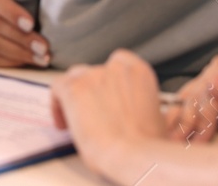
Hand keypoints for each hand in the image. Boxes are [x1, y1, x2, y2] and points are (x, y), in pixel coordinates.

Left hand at [50, 51, 167, 181]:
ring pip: (75, 79)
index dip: (110, 82)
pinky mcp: (74, 88)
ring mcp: (93, 75)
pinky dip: (57, 105)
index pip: (119, 62)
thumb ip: (152, 109)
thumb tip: (154, 115)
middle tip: (92, 115)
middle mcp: (115, 68)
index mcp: (138, 72)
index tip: (109, 99)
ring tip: (75, 120)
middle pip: (95, 73)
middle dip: (92, 92)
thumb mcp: (159, 121)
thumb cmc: (147, 145)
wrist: (132, 154)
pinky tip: (63, 124)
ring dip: (74, 97)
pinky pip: (57, 88)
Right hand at [170, 52, 217, 142]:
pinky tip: (172, 129)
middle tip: (182, 142)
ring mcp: (210, 77)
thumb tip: (215, 82)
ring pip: (188, 98)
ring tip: (175, 139)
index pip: (211, 87)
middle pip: (198, 93)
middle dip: (190, 120)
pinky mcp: (203, 90)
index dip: (205, 113)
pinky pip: (186, 101)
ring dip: (180, 120)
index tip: (202, 136)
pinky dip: (178, 116)